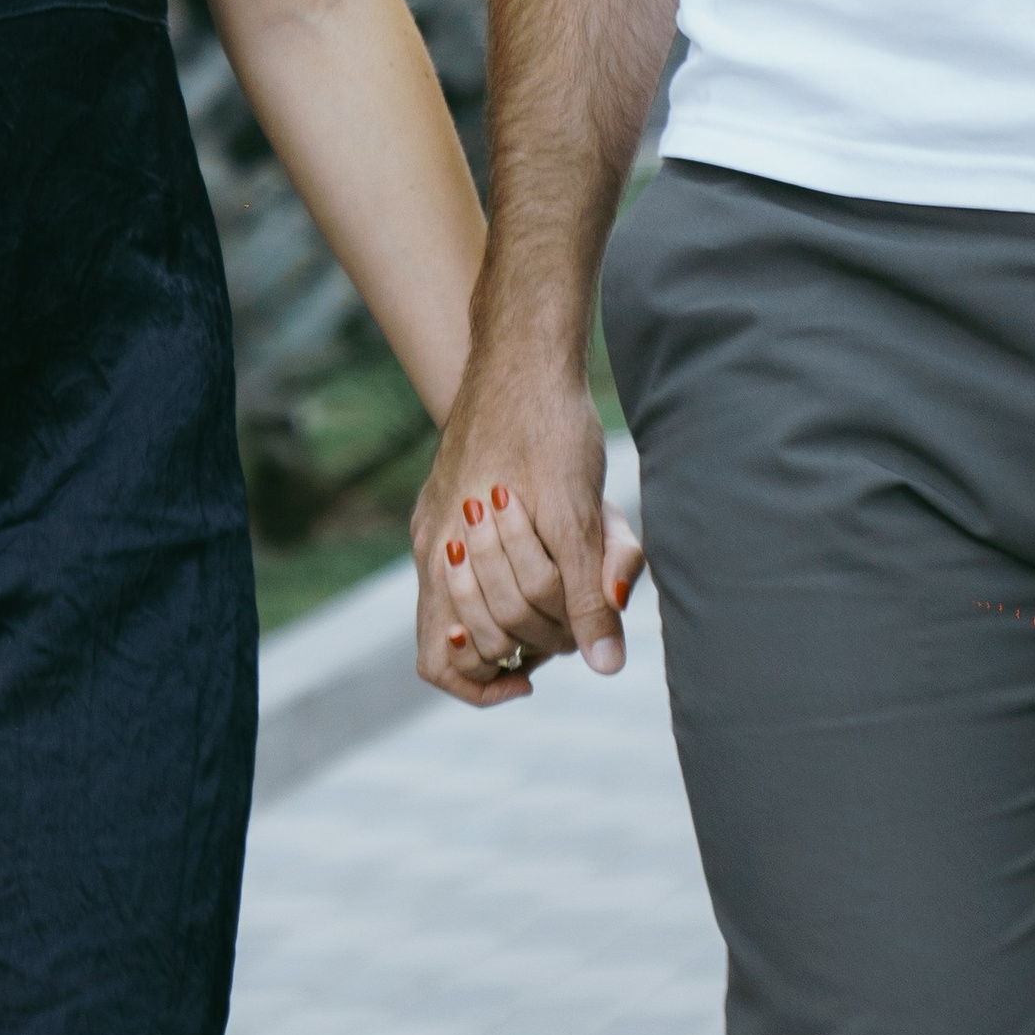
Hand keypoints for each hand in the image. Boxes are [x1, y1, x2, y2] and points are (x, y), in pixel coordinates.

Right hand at [412, 357, 643, 704]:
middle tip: (576, 611)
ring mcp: (436, 517)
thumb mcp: (578, 515)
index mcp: (445, 553)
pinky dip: (510, 573)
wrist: (526, 348)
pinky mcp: (450, 494)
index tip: (532, 680)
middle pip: (469, 634)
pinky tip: (550, 554)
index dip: (483, 686)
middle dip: (525, 637)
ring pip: (470, 600)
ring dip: (522, 602)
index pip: (442, 661)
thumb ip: (586, 594)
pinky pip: (470, 562)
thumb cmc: (551, 427)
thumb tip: (604, 667)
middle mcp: (430, 542)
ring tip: (569, 575)